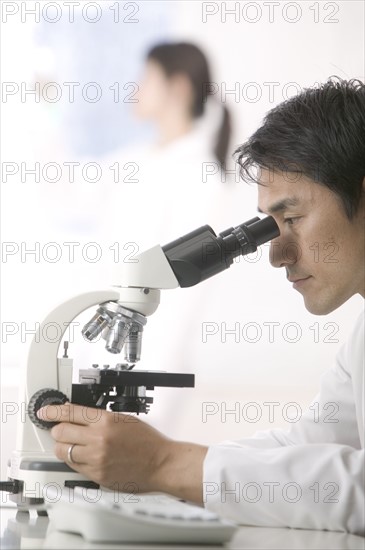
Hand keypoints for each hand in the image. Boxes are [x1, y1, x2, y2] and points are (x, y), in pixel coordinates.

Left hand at [37, 403, 207, 503]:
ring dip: (64, 446)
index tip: (45, 412)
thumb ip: (99, 417)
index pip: (70, 412)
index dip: (53, 411)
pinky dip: (75, 460)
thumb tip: (77, 415)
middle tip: (61, 429)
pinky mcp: (96, 475)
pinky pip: (74, 466)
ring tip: (73, 444)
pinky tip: (84, 456)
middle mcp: (98, 439)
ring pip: (62, 451)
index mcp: (106, 421)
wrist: (161, 463)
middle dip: (58, 429)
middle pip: (60, 432)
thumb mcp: (124, 418)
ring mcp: (96, 459)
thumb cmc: (147, 441)